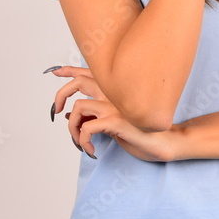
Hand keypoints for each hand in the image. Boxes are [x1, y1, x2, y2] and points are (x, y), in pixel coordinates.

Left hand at [48, 65, 179, 162]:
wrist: (162, 142)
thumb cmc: (138, 132)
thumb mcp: (112, 122)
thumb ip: (94, 114)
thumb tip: (68, 115)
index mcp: (114, 89)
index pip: (89, 72)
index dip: (70, 70)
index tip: (55, 71)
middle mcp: (114, 92)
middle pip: (78, 82)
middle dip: (61, 95)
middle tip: (56, 112)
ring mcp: (115, 105)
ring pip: (78, 107)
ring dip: (72, 127)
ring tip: (80, 141)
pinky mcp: (116, 120)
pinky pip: (87, 127)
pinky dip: (83, 139)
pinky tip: (90, 149)